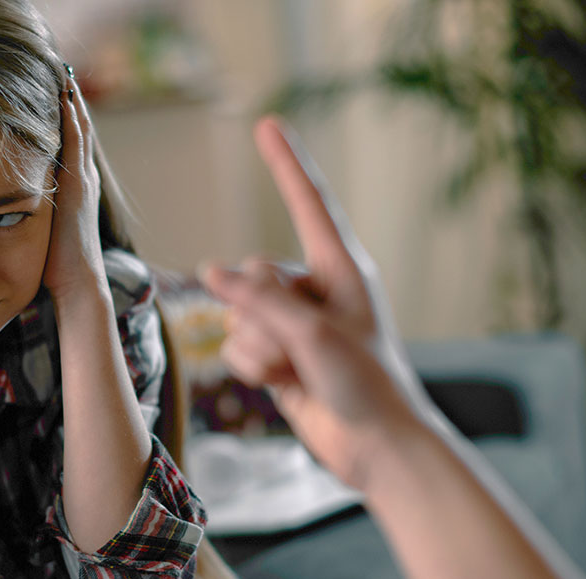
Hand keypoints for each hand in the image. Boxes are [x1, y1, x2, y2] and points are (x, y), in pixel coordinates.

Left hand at [43, 79, 106, 302]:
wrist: (76, 285)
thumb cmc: (53, 268)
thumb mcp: (36, 230)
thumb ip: (24, 211)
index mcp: (71, 190)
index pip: (66, 144)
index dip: (60, 117)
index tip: (47, 91)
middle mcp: (81, 180)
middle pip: (76, 128)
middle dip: (68, 99)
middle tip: (58, 68)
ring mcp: (83, 181)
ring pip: (79, 129)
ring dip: (72, 100)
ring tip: (62, 70)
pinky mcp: (79, 186)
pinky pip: (76, 143)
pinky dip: (73, 117)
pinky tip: (65, 95)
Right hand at [199, 117, 431, 489]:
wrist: (375, 446)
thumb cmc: (366, 383)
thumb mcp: (313, 334)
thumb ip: (258, 299)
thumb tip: (210, 271)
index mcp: (341, 268)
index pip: (308, 203)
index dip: (286, 163)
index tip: (266, 124)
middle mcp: (314, 289)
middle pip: (253, 274)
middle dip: (262, 315)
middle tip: (299, 348)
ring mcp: (292, 323)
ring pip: (239, 316)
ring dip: (259, 349)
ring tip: (297, 372)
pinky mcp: (276, 354)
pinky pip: (236, 345)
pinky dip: (253, 367)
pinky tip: (284, 386)